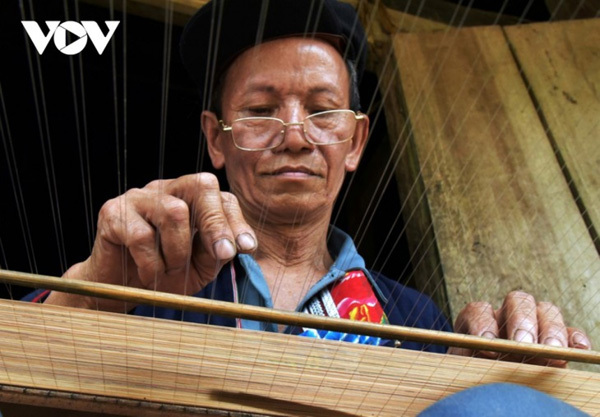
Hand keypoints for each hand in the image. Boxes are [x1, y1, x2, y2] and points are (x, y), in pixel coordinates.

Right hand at [46, 173, 256, 311]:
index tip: (247, 248)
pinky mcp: (113, 212)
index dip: (237, 222)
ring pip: (174, 212)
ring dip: (178, 251)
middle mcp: (167, 190)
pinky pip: (141, 235)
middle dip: (216, 224)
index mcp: (191, 199)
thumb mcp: (200, 266)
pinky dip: (152, 263)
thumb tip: (239, 244)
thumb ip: (218, 251)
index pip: (222, 198)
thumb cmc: (165, 273)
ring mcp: (139, 197)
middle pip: (201, 186)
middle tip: (222, 254)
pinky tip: (149, 274)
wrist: (122, 291)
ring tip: (170, 271)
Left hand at [448, 291, 591, 366]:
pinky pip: (570, 333)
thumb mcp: (467, 370)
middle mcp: (507, 318)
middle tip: (522, 344)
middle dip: (521, 320)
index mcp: (479, 323)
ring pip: (546, 311)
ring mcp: (535, 327)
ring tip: (552, 351)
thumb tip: (482, 351)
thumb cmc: (477, 379)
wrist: (493, 392)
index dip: (482, 322)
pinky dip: (574, 337)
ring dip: (550, 329)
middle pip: (517, 300)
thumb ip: (470, 358)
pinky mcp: (557, 344)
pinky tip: (576, 348)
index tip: (486, 342)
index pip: (479, 310)